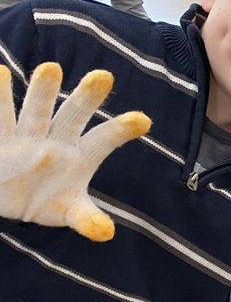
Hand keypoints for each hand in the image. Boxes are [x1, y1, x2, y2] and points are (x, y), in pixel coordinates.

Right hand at [0, 63, 150, 240]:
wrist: (7, 196)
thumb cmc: (46, 198)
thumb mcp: (69, 211)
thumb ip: (87, 220)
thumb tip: (106, 233)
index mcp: (80, 155)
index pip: (104, 141)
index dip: (121, 131)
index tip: (145, 120)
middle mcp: (55, 139)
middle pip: (73, 116)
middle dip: (87, 98)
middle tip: (104, 76)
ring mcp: (26, 136)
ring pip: (35, 111)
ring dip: (42, 91)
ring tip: (51, 68)